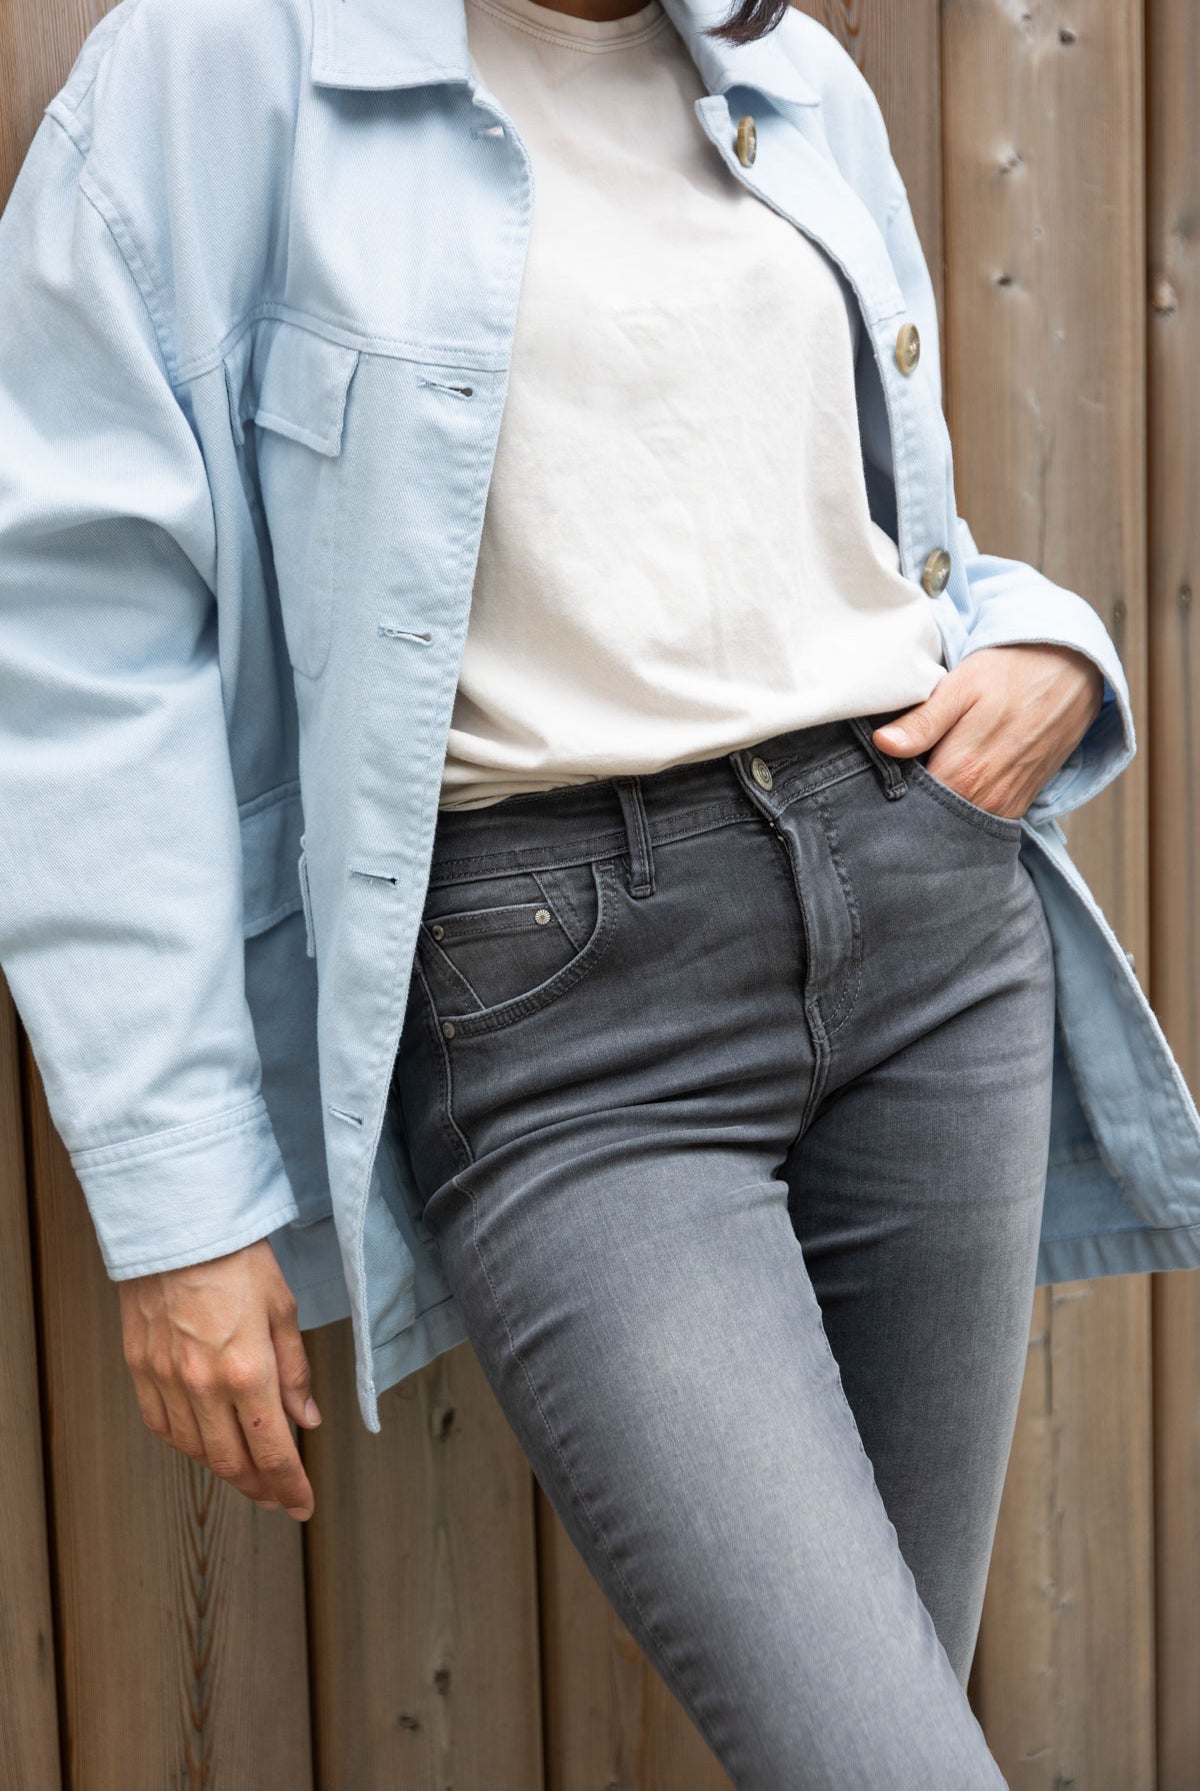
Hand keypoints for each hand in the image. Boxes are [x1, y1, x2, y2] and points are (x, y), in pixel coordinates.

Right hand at [119, 1236, 321, 1519]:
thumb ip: (295, 1372)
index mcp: (248, 1372)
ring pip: (196, 1451)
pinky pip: (163, 1426)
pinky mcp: (140, 1369)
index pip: (273, 1452)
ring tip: (247, 1475)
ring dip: (224, 1470)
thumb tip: (307, 1418)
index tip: (302, 1504)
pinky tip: (203, 1444)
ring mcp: (166, 1381)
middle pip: (232, 1462)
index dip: (290, 1486)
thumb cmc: (237, 1259)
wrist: (178, 1226)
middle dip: (260, 1488)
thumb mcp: (283, 1310)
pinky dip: (186, 1444)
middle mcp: (204, 1386)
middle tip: (277, 1498)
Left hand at [871, 643, 1104, 819]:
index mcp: (963, 772)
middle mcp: (986, 798)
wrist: (1072, 668)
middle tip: (897, 778)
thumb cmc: (1011, 671)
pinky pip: (981, 820)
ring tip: (925, 781)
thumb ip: (922, 722)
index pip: (909, 804)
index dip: (889, 793)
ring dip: (936, 809)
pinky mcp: (1020, 803)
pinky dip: (962, 809)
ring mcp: (1006, 805)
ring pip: (956, 822)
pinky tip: (952, 787)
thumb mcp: (961, 687)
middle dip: (910, 806)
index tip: (876, 778)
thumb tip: (882, 744)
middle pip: (931, 820)